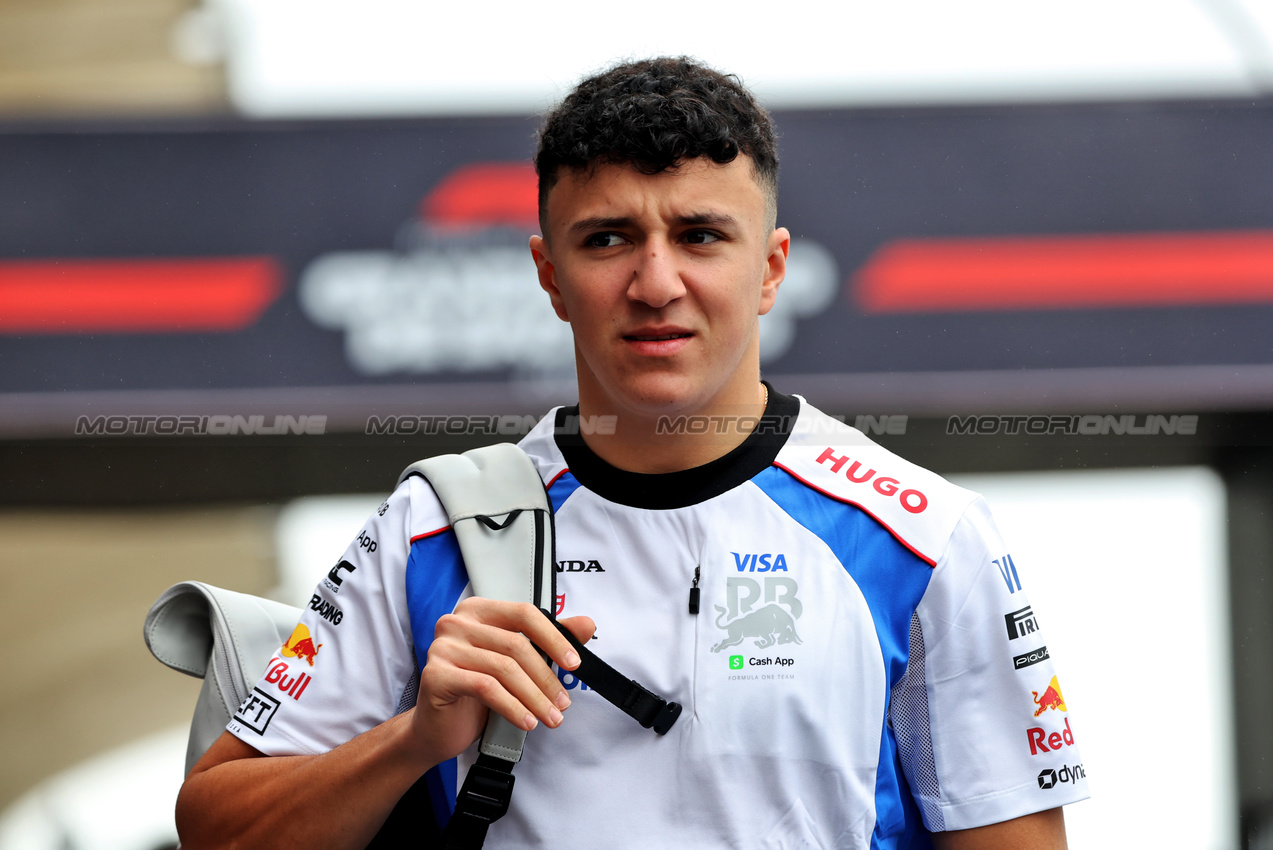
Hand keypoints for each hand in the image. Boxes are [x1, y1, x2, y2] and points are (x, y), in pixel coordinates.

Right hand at [409, 598, 594, 765]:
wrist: (437, 729)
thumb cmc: (475, 693)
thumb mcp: (515, 664)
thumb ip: (548, 641)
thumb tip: (587, 624)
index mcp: (478, 611)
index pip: (524, 613)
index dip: (553, 638)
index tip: (574, 663)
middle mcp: (457, 622)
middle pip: (515, 645)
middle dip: (546, 678)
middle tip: (563, 703)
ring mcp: (443, 647)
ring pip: (503, 669)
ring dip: (534, 697)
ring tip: (550, 717)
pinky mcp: (436, 674)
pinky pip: (486, 688)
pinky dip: (513, 707)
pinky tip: (527, 722)